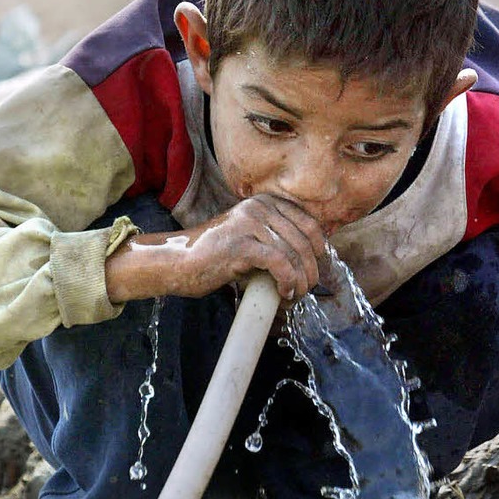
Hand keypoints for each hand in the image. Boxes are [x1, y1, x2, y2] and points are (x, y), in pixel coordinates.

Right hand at [105, 194, 326, 303]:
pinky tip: (285, 294)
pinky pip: (280, 263)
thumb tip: (309, 260)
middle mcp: (259, 207)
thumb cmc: (215, 256)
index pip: (309, 223)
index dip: (319, 249)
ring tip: (295, 296)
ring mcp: (250, 223)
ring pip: (295, 254)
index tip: (314, 269)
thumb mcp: (250, 238)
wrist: (179, 262)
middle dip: (311, 270)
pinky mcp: (242, 244)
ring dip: (301, 281)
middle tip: (306, 290)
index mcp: (265, 202)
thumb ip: (275, 239)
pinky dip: (288, 281)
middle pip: (305, 241)